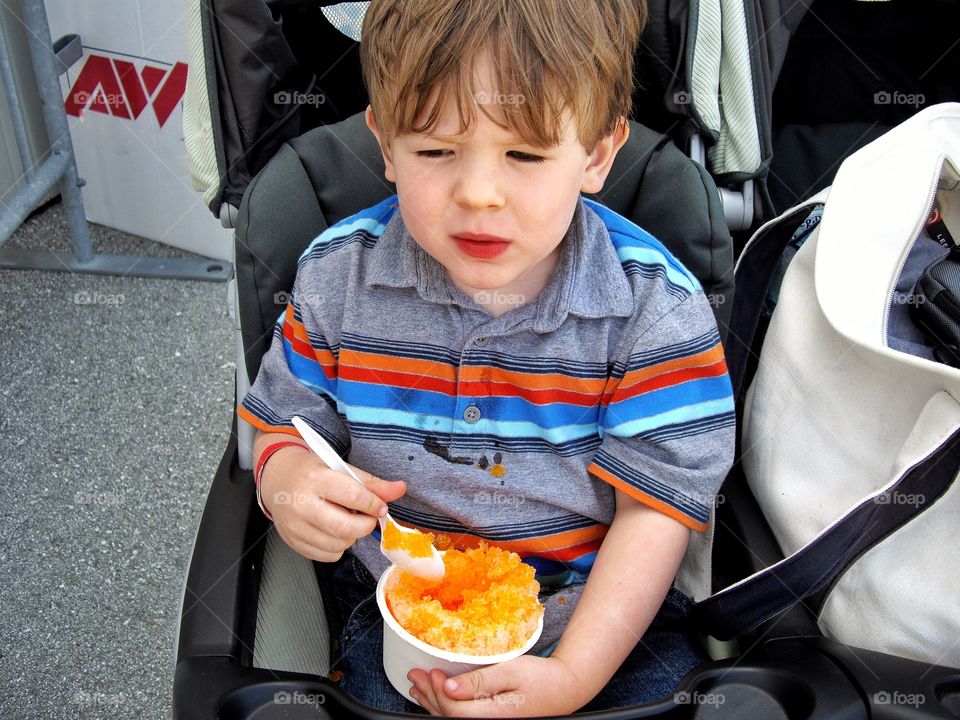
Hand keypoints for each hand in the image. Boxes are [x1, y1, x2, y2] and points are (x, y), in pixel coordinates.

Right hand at [260, 445, 406, 561]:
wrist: (278, 479)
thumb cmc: (312, 472)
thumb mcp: (340, 468)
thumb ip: (371, 483)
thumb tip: (400, 489)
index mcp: (316, 479)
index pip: (353, 496)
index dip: (373, 504)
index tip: (379, 506)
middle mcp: (302, 504)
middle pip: (344, 527)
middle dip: (365, 526)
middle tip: (367, 518)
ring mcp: (295, 526)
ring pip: (337, 544)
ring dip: (352, 537)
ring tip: (347, 521)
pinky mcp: (292, 541)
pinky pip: (327, 556)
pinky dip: (338, 547)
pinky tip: (333, 531)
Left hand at [407, 655, 587, 716]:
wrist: (565, 688)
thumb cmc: (542, 678)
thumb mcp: (511, 672)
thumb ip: (479, 681)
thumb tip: (449, 687)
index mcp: (492, 715)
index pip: (454, 709)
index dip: (438, 691)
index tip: (431, 670)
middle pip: (449, 715)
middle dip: (429, 694)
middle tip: (414, 674)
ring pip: (453, 718)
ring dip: (433, 702)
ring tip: (418, 687)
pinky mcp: (492, 718)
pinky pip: (463, 716)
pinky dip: (446, 705)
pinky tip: (438, 697)